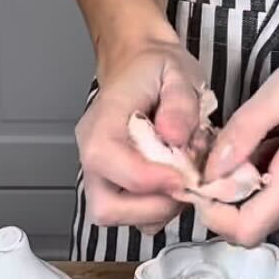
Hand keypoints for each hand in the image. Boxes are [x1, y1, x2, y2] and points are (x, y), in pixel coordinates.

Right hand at [76, 31, 206, 233]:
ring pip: (117, 215)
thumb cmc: (156, 67)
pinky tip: (175, 182)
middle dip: (152, 207)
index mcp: (102, 122)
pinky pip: (130, 214)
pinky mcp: (114, 182)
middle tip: (186, 187)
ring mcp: (100, 172)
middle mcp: (92, 152)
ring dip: (156, 210)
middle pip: (106, 207)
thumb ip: (179, 102)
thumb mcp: (177, 71)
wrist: (140, 62)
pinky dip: (156, 209)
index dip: (151, 180)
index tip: (187, 177)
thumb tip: (174, 137)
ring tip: (183, 181)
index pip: (110, 163)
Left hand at [194, 28, 278, 247]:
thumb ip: (246, 127)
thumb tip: (211, 167)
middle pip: (253, 223)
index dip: (212, 213)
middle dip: (223, 196)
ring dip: (243, 186)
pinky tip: (264, 139)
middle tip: (210, 153)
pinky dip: (263, 177)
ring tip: (238, 139)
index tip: (196, 178)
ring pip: (267, 210)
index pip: (246, 230)